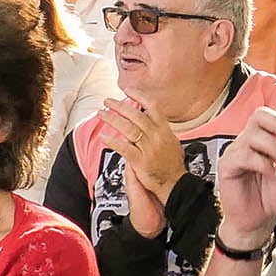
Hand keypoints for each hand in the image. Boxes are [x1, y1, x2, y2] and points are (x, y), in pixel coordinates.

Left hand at [98, 95, 188, 230]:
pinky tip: (103, 137)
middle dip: (120, 106)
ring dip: (112, 119)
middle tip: (108, 101)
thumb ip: (161, 130)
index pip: (153, 107)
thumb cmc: (173, 165)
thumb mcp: (172, 142)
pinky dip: (112, 141)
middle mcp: (157, 136)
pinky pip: (124, 148)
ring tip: (102, 114)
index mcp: (165, 130)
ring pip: (128, 129)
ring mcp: (148, 148)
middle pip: (136, 115)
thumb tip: (151, 119)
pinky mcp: (140, 161)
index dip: (140, 97)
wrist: (174, 183)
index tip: (128, 91)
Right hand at [211, 105, 275, 247]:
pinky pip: (244, 155)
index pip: (273, 113)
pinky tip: (275, 174)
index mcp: (264, 138)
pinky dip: (264, 163)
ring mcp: (236, 152)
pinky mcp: (227, 166)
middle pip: (260, 115)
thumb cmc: (273, 195)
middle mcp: (248, 141)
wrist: (259, 221)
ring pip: (252, 134)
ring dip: (275, 146)